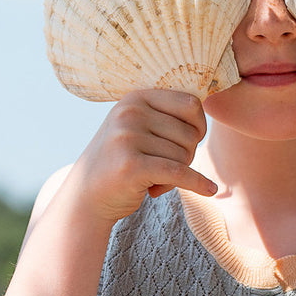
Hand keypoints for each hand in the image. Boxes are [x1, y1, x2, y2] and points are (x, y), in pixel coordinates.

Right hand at [76, 88, 216, 224]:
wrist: (86, 196)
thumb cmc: (121, 162)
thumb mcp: (137, 128)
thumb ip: (164, 116)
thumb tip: (205, 107)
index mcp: (135, 98)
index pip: (191, 104)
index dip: (199, 127)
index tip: (190, 143)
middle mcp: (130, 113)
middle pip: (190, 134)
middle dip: (186, 156)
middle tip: (164, 169)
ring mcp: (127, 138)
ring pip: (184, 156)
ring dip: (178, 175)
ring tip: (155, 180)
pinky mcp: (131, 166)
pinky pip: (179, 173)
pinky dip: (197, 184)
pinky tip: (209, 191)